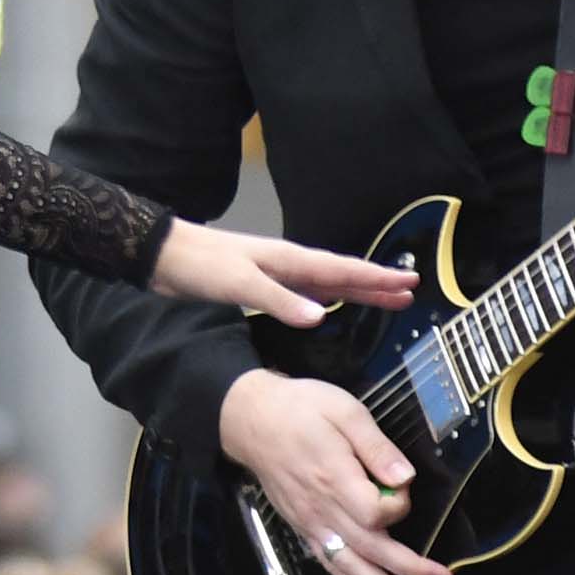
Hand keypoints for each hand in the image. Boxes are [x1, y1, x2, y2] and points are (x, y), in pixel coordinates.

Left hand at [149, 219, 417, 327]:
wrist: (164, 257)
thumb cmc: (201, 265)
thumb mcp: (240, 283)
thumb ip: (279, 300)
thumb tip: (322, 317)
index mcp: (289, 260)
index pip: (342, 270)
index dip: (375, 278)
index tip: (408, 283)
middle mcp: (288, 265)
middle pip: (341, 275)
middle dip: (375, 284)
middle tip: (410, 292)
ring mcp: (276, 274)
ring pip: (326, 284)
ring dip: (355, 291)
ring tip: (385, 298)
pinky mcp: (261, 286)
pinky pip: (306, 292)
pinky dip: (326, 298)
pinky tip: (330, 305)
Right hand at [218, 369, 451, 574]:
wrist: (250, 419)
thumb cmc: (301, 408)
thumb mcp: (343, 411)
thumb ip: (376, 446)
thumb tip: (405, 478)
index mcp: (335, 478)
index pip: (376, 513)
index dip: (399, 508)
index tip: (402, 486)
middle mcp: (323, 509)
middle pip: (370, 548)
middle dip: (409, 568)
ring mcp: (311, 522)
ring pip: (350, 564)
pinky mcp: (302, 527)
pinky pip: (328, 562)